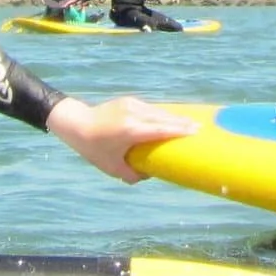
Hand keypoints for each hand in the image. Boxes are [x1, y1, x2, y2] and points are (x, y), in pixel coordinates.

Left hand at [45, 96, 197, 182]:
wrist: (76, 123)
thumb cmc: (93, 148)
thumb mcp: (112, 167)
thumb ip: (132, 174)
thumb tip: (150, 175)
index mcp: (130, 131)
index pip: (160, 129)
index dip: (179, 130)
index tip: (195, 132)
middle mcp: (133, 114)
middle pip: (164, 118)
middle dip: (182, 122)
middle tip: (200, 128)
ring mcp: (131, 105)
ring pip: (158, 111)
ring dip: (174, 116)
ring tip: (190, 122)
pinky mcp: (128, 101)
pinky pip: (150, 108)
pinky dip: (162, 113)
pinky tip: (171, 118)